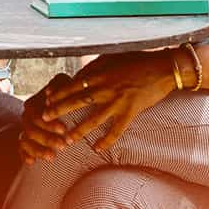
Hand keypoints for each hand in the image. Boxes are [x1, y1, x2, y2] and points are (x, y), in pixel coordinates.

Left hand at [23, 52, 177, 161]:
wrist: (162, 68)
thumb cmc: (136, 60)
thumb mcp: (111, 59)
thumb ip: (93, 68)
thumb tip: (77, 77)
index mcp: (99, 74)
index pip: (73, 85)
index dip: (59, 93)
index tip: (46, 100)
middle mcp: (106, 88)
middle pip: (77, 101)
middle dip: (60, 111)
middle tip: (45, 120)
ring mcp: (118, 101)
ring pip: (94, 119)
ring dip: (79, 130)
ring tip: (67, 140)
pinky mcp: (131, 111)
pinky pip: (116, 130)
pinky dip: (106, 141)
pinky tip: (97, 149)